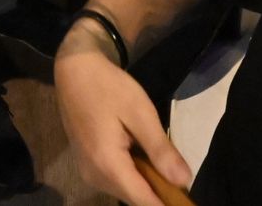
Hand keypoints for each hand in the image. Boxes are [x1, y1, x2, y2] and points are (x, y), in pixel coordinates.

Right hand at [56, 21, 192, 205]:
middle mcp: (94, 176)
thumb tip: (184, 181)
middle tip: (176, 167)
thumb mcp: (140, 113)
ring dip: (146, 182)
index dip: (168, 202)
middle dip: (158, 190)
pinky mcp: (86, 165)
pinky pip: (116, 181)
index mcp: (107, 165)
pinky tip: (141, 153)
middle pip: (135, 198)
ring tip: (160, 157)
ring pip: (125, 191)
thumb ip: (160, 150)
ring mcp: (87, 172)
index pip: (144, 201)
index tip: (187, 196)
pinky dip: (133, 174)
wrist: (75, 69)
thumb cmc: (109, 87)